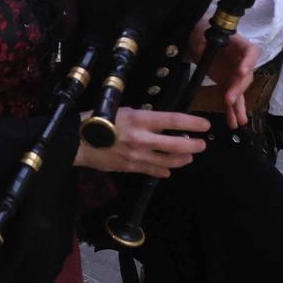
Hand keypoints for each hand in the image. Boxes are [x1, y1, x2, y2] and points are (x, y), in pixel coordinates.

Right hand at [74, 109, 208, 177]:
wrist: (77, 141)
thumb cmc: (98, 119)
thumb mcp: (122, 110)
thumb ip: (142, 117)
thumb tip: (158, 122)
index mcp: (140, 120)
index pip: (173, 121)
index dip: (192, 124)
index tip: (204, 125)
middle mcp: (142, 139)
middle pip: (176, 145)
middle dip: (193, 146)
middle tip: (202, 145)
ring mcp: (138, 156)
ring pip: (168, 161)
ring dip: (182, 159)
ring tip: (189, 157)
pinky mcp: (131, 167)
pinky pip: (152, 172)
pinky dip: (163, 171)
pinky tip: (168, 171)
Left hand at [183, 18, 261, 128]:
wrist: (197, 39)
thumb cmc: (201, 31)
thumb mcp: (200, 33)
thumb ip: (201, 40)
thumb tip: (201, 48)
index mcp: (238, 44)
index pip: (251, 52)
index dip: (249, 62)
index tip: (242, 72)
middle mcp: (241, 61)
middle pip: (245, 76)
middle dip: (238, 89)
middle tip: (229, 99)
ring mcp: (235, 74)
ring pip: (240, 91)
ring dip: (238, 106)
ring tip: (239, 121)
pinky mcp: (227, 83)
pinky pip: (231, 98)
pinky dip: (231, 111)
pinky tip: (233, 123)